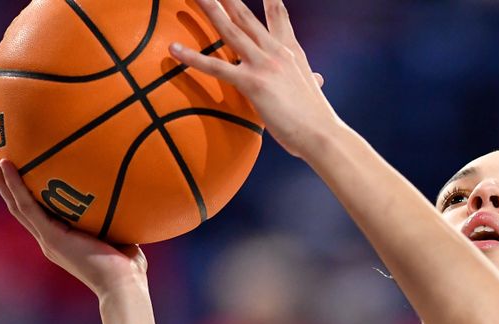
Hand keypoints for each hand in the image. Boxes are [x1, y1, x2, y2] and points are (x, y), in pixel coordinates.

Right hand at [0, 152, 147, 298]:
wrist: (124, 287)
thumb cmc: (129, 269)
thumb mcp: (122, 238)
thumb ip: (118, 221)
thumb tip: (129, 199)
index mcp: (62, 241)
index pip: (39, 214)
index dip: (29, 195)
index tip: (24, 174)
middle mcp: (49, 240)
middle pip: (20, 207)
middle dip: (7, 184)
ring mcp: (48, 239)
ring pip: (17, 205)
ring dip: (3, 180)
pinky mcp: (51, 237)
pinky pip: (27, 206)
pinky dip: (15, 185)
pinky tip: (7, 165)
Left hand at [169, 0, 336, 159]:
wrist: (323, 135)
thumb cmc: (317, 119)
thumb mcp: (313, 90)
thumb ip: (310, 80)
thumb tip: (317, 79)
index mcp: (291, 53)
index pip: (279, 18)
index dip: (271, 1)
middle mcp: (276, 52)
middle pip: (246, 16)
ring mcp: (264, 65)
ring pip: (230, 30)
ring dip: (210, 10)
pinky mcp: (252, 83)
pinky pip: (216, 67)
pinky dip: (193, 58)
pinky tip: (174, 48)